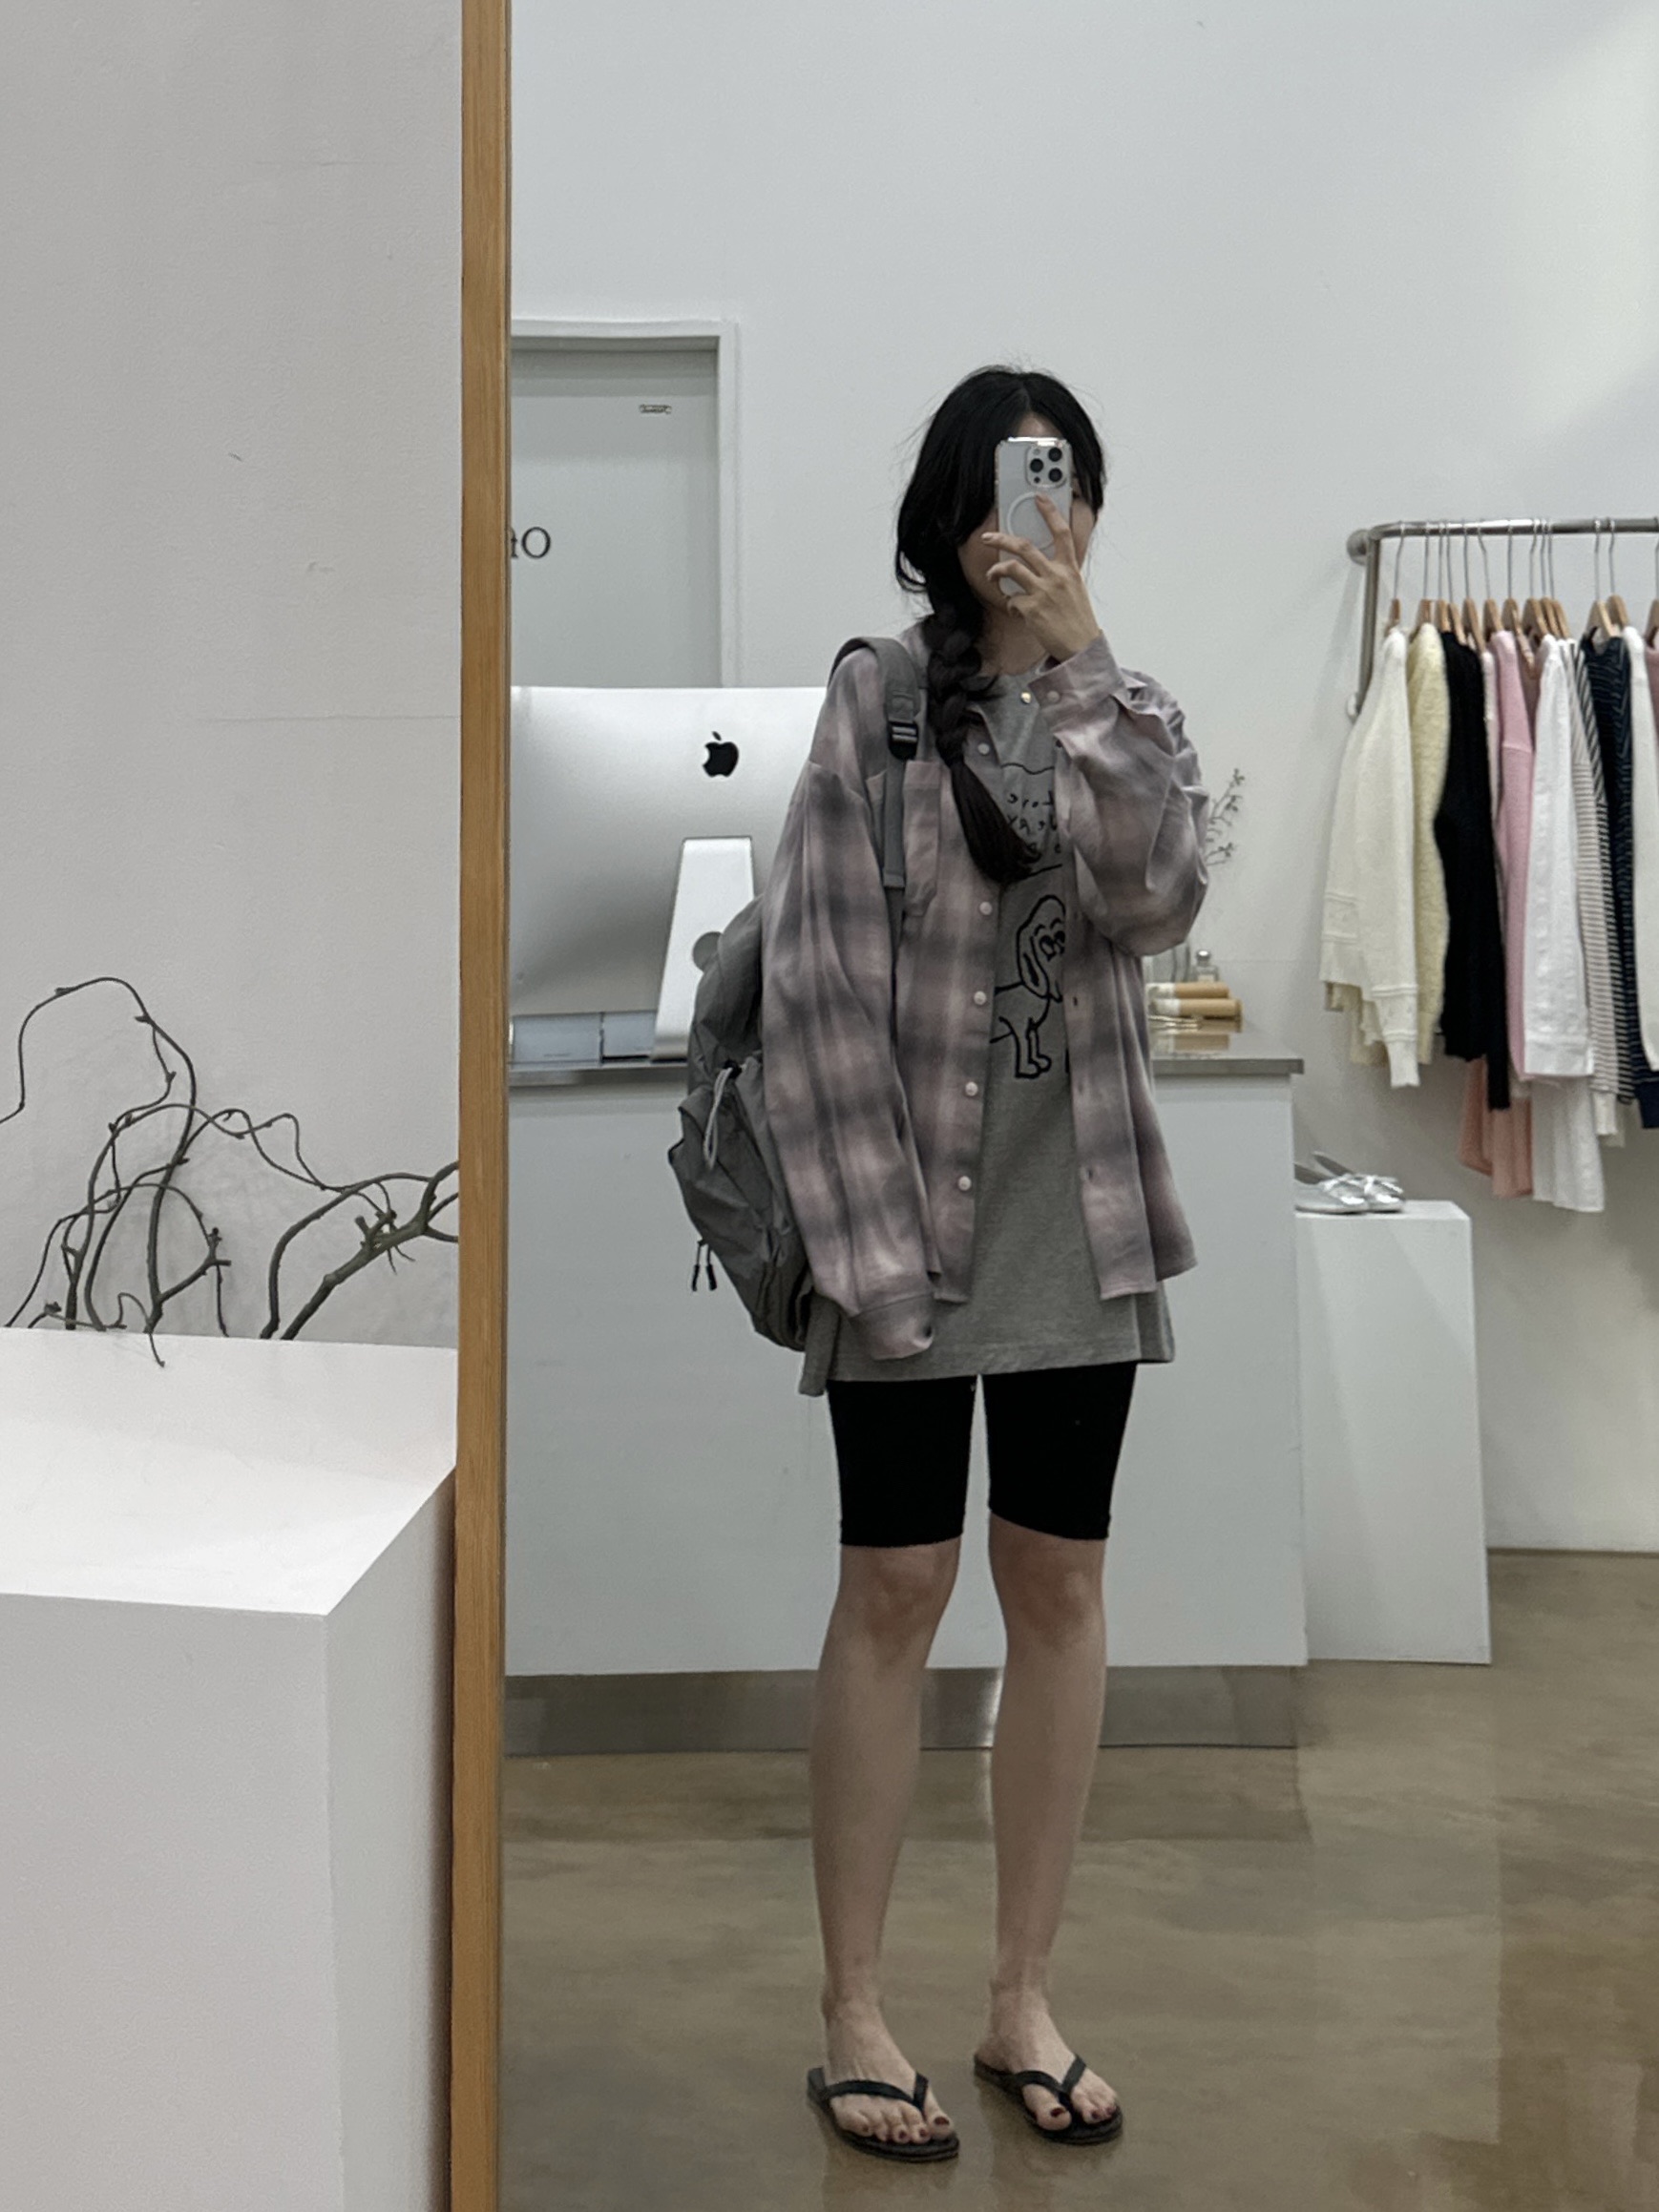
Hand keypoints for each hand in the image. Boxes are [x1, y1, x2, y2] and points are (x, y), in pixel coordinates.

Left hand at [981, 494, 1103, 663]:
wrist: (1081, 647)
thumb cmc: (1078, 620)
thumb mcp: (1075, 589)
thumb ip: (1059, 574)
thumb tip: (1039, 568)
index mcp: (1069, 569)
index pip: (1061, 533)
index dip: (1050, 513)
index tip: (1039, 498)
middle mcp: (1056, 576)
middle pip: (1024, 547)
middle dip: (1001, 539)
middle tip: (988, 538)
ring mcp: (1043, 592)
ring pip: (1011, 569)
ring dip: (995, 571)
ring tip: (991, 576)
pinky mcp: (1031, 609)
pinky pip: (1011, 600)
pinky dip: (1010, 604)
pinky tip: (1016, 611)